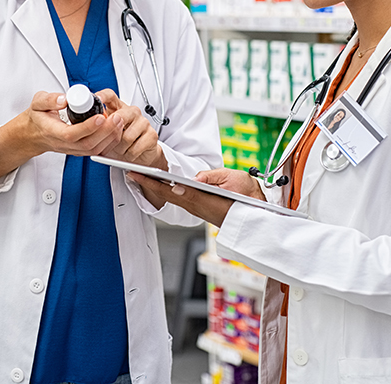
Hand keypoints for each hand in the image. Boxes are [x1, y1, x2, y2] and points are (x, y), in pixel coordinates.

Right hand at [0, 91, 123, 185]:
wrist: (34, 134)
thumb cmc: (38, 118)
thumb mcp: (37, 103)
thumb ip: (49, 99)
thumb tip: (64, 99)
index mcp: (53, 131)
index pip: (71, 134)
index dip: (87, 127)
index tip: (100, 116)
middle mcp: (64, 143)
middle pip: (88, 144)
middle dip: (106, 131)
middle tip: (117, 117)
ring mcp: (73, 149)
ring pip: (94, 149)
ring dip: (110, 137)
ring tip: (119, 121)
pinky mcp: (80, 150)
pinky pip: (97, 150)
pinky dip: (109, 142)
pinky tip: (116, 130)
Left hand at [96, 89, 165, 169]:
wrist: (140, 153)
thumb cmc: (121, 141)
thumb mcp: (107, 131)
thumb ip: (99, 125)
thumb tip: (85, 125)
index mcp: (119, 108)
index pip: (110, 95)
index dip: (102, 96)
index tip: (96, 99)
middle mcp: (132, 112)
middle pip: (119, 117)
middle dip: (110, 133)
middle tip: (109, 141)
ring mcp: (143, 122)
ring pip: (126, 137)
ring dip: (120, 148)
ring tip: (120, 148)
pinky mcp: (151, 135)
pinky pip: (135, 148)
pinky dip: (129, 154)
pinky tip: (129, 152)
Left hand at [127, 168, 263, 226]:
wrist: (259, 217)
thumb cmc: (249, 198)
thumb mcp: (235, 180)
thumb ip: (213, 178)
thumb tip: (193, 179)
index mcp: (203, 200)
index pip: (172, 190)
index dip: (153, 183)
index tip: (138, 175)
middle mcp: (197, 207)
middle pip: (167, 195)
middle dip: (147, 184)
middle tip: (132, 173)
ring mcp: (198, 210)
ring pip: (172, 198)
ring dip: (155, 188)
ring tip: (142, 176)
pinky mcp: (201, 209)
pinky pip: (179, 199)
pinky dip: (166, 191)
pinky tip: (161, 184)